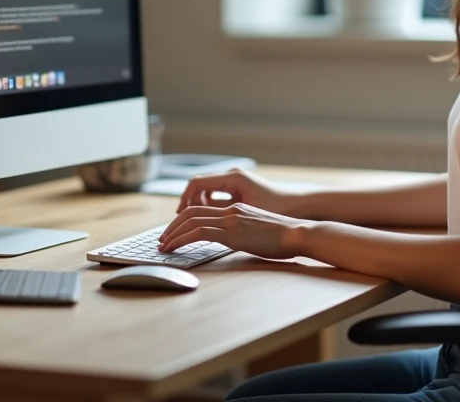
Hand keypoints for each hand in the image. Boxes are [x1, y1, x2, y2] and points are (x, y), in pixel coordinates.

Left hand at [157, 203, 308, 260]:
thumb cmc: (283, 238)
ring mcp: (230, 219)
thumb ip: (242, 233)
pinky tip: (174, 249)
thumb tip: (233, 242)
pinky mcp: (231, 232)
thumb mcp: (258, 232)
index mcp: (236, 209)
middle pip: (191, 212)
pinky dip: (181, 240)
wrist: (297, 234)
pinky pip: (198, 232)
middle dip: (172, 227)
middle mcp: (230, 210)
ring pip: (191, 220)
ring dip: (172, 234)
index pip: (201, 209)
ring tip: (163, 247)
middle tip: (162, 240)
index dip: (183, 220)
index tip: (174, 233)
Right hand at [176, 167, 297, 215]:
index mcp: (233, 178)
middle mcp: (233, 177)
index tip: (179, 216)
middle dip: (186, 205)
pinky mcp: (241, 192)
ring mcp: (237, 183)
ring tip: (190, 225)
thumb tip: (197, 219)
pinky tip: (207, 221)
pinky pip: (217, 197)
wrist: (300, 209)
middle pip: (198, 187)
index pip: (196, 183)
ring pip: (206, 192)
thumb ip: (221, 213)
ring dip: (196, 206)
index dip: (183, 200)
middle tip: (179, 224)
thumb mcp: (247, 214)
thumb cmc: (279, 210)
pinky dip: (208, 207)